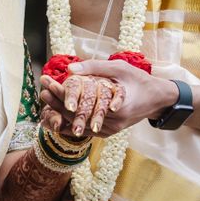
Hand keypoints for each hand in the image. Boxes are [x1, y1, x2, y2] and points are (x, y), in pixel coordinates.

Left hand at [40, 60, 179, 135]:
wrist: (157, 99)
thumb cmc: (139, 80)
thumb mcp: (119, 68)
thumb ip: (95, 67)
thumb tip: (69, 69)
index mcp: (113, 106)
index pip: (79, 101)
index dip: (61, 92)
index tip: (46, 81)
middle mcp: (111, 123)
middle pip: (75, 115)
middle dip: (56, 101)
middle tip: (41, 89)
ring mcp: (109, 130)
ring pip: (78, 125)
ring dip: (60, 112)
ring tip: (45, 100)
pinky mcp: (108, 132)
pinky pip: (84, 130)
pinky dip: (70, 123)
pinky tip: (56, 115)